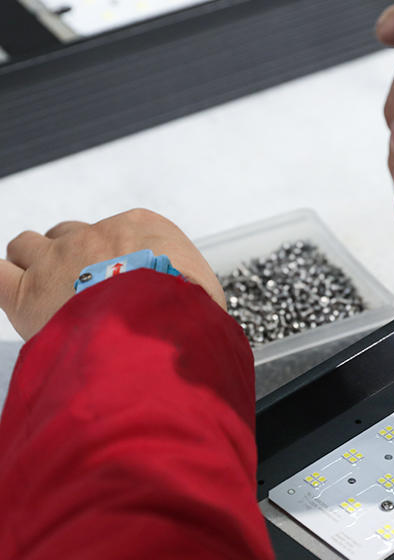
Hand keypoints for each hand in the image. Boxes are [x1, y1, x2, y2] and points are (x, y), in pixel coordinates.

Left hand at [0, 209, 225, 340]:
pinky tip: (10, 292)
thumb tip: (199, 308)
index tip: (121, 281)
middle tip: (83, 290)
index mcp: (140, 228)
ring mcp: (56, 260)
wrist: (161, 330)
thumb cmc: (189, 312)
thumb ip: (190, 288)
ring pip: (26, 246)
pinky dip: (1, 281)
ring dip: (32, 265)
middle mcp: (94, 236)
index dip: (114, 259)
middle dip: (71, 258)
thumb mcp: (206, 290)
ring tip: (46, 294)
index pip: (115, 234)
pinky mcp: (25, 293)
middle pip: (68, 235)